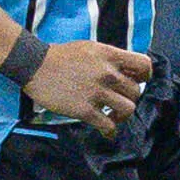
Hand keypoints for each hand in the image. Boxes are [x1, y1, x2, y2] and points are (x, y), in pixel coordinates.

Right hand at [22, 40, 153, 136]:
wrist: (35, 65)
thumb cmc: (62, 56)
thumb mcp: (91, 48)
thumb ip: (110, 58)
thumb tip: (127, 71)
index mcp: (109, 55)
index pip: (144, 65)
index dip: (144, 76)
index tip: (136, 81)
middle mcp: (107, 73)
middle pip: (136, 91)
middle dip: (129, 98)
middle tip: (118, 101)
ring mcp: (96, 92)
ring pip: (128, 109)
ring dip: (122, 115)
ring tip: (113, 116)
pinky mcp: (85, 109)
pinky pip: (108, 125)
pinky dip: (110, 131)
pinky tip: (106, 131)